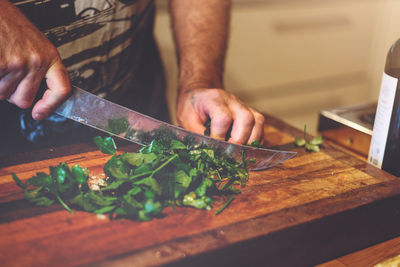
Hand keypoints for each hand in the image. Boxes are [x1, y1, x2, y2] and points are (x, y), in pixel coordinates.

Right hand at [0, 1, 70, 119]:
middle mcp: (37, 61)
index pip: (61, 89)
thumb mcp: (32, 43)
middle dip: (11, 93)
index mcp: (50, 56)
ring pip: (3, 94)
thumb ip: (38, 67)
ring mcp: (18, 63)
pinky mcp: (1, 64)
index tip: (40, 113)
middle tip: (5, 75)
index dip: (51, 105)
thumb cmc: (7, 22)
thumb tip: (35, 95)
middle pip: (23, 100)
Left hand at [177, 88, 264, 144]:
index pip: (223, 118)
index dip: (220, 136)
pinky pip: (260, 125)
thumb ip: (195, 134)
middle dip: (239, 140)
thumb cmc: (192, 106)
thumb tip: (205, 151)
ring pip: (257, 121)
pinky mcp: (249, 112)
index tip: (214, 147)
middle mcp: (231, 100)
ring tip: (239, 151)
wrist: (198, 94)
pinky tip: (244, 147)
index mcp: (214, 100)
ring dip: (251, 140)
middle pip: (246, 118)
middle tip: (229, 153)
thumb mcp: (186, 119)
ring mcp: (242, 105)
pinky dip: (255, 138)